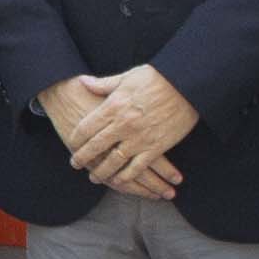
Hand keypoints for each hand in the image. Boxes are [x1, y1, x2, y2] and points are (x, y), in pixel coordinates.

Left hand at [57, 65, 197, 194]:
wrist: (187, 85)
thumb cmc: (157, 78)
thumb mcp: (126, 77)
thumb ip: (103, 84)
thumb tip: (82, 82)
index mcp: (113, 106)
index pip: (86, 128)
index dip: (76, 138)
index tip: (71, 144)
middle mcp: (123, 124)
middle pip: (95, 146)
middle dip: (82, 157)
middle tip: (75, 164)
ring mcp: (139, 138)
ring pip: (113, 161)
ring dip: (101, 172)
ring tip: (94, 177)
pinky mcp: (156, 147)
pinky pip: (137, 167)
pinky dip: (125, 176)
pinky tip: (118, 181)